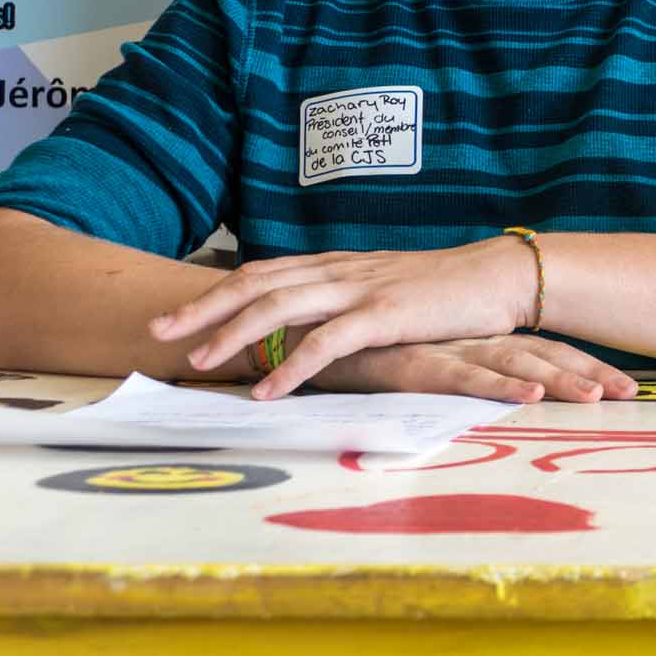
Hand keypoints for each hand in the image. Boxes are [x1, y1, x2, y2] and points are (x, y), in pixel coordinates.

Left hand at [149, 237, 536, 398]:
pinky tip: (267, 390)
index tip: (176, 315)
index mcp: (338, 265)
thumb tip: (311, 325)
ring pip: (281, 305)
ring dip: (235, 333)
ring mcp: (361, 290)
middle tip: (157, 332)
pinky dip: (292, 365)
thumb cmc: (447, 290)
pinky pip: (327, 341)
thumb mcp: (386, 290)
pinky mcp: (386, 315)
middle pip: (257, 283)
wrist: (498, 276)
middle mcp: (340, 271)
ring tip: (198, 360)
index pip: (263, 271)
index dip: (215, 291)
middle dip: (203, 308)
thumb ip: (347, 301)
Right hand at [311, 334, 638, 404]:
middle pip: (543, 354)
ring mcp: (445, 349)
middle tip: (631, 393)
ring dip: (557, 380)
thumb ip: (461, 369)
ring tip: (594, 397)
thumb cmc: (370, 351)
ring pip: (513, 364)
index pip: (544, 348)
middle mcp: (470, 338)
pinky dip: (497, 386)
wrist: (308, 334)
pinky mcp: (414, 363)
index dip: (585, 364)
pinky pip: (464, 377)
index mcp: (477, 336)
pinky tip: (526, 395)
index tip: (627, 385)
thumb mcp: (425, 360)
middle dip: (589, 373)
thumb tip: (500, 385)